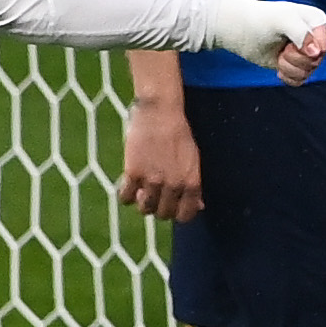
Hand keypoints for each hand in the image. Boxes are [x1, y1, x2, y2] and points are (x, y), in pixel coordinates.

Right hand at [117, 97, 205, 221]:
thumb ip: (194, 185)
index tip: (171, 206)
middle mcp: (173, 185)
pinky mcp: (134, 173)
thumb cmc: (178, 133)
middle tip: (154, 195)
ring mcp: (152, 180)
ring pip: (145, 209)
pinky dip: (125, 195)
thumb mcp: (193, 160)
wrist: (160, 112)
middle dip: (159, 207)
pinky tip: (129, 184)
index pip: (186, 215)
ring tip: (141, 190)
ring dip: (142, 203)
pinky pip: (126, 197)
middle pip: (164, 214)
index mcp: (191, 182)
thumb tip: (200, 206)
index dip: (178, 213)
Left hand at [204, 0, 325, 81]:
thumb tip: (316, 52)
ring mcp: (305, 52)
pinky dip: (288, 76)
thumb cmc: (260, 20)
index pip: (323, 47)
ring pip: (308, 72)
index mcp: (317, 22)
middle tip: (283, 49)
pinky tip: (278, 66)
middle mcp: (315, 37)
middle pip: (316, 62)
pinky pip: (300, 80)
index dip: (307, 51)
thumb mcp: (281, 20)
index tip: (291, 44)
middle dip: (295, 60)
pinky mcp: (295, 65)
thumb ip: (301, 32)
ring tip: (279, 55)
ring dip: (289, 68)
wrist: (241, 30)